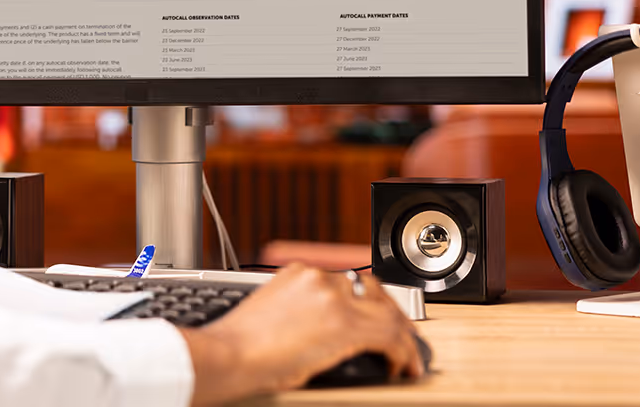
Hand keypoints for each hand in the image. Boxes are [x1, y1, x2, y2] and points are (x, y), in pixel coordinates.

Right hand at [180, 264, 424, 405]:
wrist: (230, 354)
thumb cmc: (240, 343)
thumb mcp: (271, 311)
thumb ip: (300, 309)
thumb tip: (322, 331)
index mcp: (300, 273)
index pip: (347, 282)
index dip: (369, 301)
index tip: (375, 316)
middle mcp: (319, 278)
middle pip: (373, 290)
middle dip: (392, 313)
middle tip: (404, 335)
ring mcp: (334, 299)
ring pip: (388, 312)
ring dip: (403, 335)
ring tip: (409, 356)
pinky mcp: (346, 326)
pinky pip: (390, 337)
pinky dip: (403, 353)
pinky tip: (402, 366)